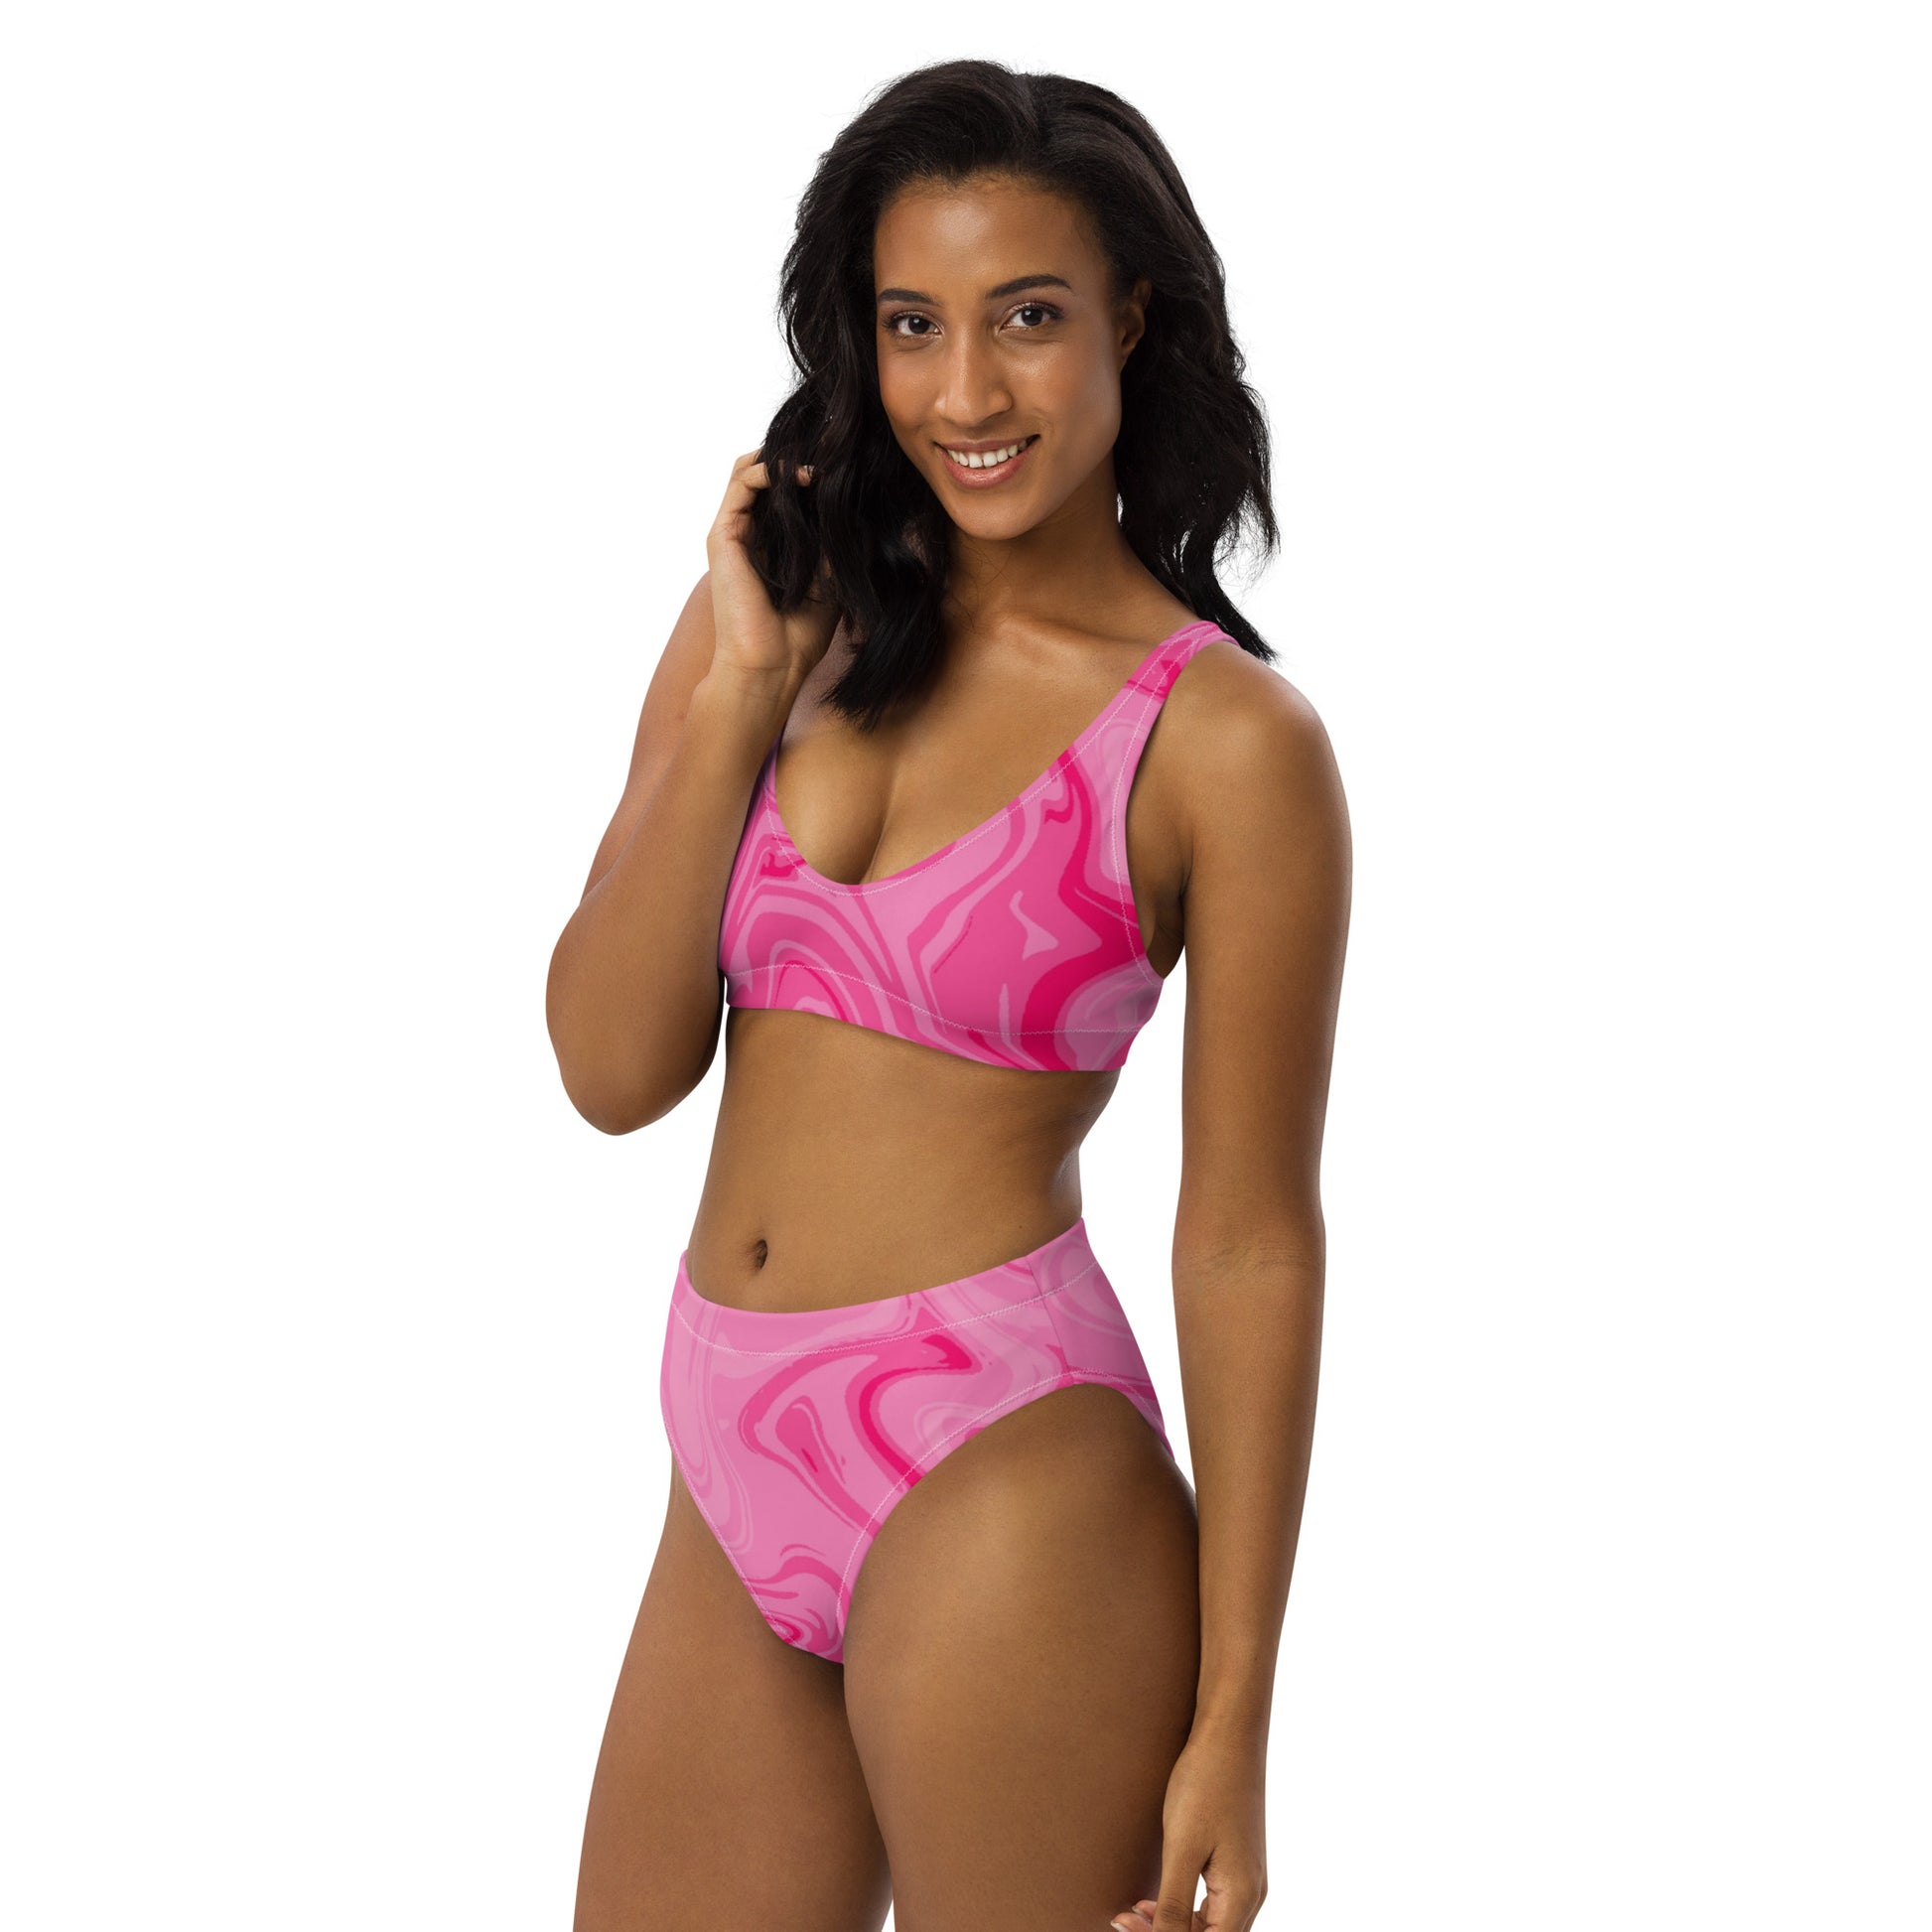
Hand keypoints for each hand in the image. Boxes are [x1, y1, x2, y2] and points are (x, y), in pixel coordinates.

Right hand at [705, 444, 838, 686]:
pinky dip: (770, 469)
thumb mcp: (833, 577)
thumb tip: (860, 504)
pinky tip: (803, 474)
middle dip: (796, 456)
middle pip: (765, 474)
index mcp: (773, 544)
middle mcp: (750, 534)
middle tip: (831, 451)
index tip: (844, 464)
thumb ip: (838, 542)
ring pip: (749, 470)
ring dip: (784, 457)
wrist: (772, 666)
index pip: (785, 491)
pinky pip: (741, 484)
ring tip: (818, 458)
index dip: (810, 471)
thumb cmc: (801, 634)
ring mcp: (733, 533)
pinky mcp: (722, 536)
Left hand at [1110, 1726, 1267, 1931]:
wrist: (1229, 1736)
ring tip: (1133, 1912)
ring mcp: (1246, 1878)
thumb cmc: (1206, 1785)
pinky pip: (1210, 1903)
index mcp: (1241, 1897)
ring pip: (1209, 1925)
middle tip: (1122, 1919)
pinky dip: (1182, 1907)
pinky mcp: (1236, 1862)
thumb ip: (1174, 1904)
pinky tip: (1153, 1898)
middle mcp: (1250, 1895)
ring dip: (1171, 1925)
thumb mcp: (1182, 1847)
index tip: (1127, 1926)